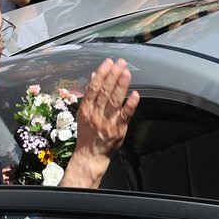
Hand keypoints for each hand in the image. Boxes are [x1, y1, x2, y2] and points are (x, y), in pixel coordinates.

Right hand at [64, 59, 138, 187]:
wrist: (90, 155)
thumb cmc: (87, 133)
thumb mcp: (84, 113)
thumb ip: (90, 94)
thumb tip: (93, 75)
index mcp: (86, 108)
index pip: (94, 88)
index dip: (101, 74)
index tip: (108, 62)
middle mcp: (96, 113)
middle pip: (105, 91)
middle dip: (113, 75)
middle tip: (120, 63)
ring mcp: (107, 121)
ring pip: (114, 100)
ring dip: (121, 85)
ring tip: (126, 72)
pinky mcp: (118, 129)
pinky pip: (125, 115)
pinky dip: (130, 104)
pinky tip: (135, 94)